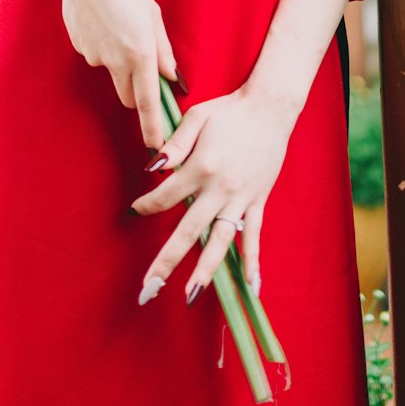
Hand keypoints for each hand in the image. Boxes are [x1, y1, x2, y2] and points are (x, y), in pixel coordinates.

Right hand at [59, 0, 179, 149]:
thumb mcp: (152, 13)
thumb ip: (163, 49)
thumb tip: (172, 77)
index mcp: (140, 53)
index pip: (149, 102)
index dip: (153, 127)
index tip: (158, 147)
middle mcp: (118, 61)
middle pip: (129, 96)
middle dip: (137, 92)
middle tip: (141, 64)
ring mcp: (96, 57)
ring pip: (113, 74)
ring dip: (119, 64)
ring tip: (119, 28)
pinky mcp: (81, 50)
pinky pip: (97, 57)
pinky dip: (103, 47)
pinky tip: (102, 22)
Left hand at [129, 89, 293, 304]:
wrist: (269, 109)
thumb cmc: (229, 111)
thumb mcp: (197, 118)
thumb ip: (175, 144)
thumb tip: (153, 167)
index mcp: (201, 166)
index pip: (166, 196)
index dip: (147, 205)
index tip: (135, 209)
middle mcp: (220, 188)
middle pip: (188, 231)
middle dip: (166, 261)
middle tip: (148, 288)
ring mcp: (241, 198)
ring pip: (220, 241)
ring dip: (205, 271)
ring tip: (190, 296)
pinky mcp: (258, 200)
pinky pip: (254, 235)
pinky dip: (252, 261)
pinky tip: (250, 286)